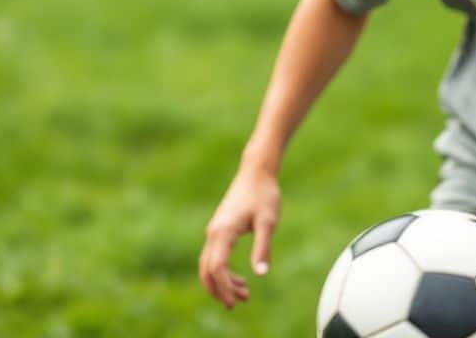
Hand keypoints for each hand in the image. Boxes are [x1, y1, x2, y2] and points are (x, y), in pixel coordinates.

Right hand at [199, 167, 280, 308]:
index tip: (239, 299)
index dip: (225, 287)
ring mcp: (214, 231)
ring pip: (208, 265)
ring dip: (222, 283)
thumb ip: (263, 248)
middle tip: (237, 304)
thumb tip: (261, 274)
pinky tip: (241, 278)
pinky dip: (223, 272)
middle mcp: (214, 233)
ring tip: (244, 294)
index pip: (217, 267)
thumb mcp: (268, 222)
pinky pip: (214, 257)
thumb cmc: (264, 195)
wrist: (256, 172)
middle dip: (219, 290)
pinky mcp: (219, 229)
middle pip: (207, 270)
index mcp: (223, 232)